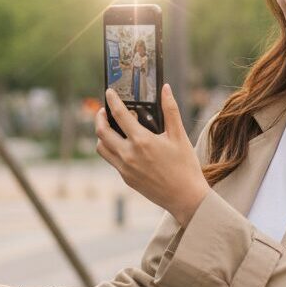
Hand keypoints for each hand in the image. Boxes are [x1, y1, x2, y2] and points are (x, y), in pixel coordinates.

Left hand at [97, 84, 209, 225]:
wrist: (185, 197)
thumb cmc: (185, 166)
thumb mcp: (180, 136)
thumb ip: (170, 110)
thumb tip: (166, 89)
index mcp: (142, 141)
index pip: (119, 115)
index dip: (112, 100)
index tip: (109, 92)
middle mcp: (129, 154)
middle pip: (102, 131)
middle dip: (100, 117)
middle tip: (104, 110)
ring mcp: (125, 168)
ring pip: (102, 148)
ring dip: (102, 135)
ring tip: (111, 128)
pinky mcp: (126, 178)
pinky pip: (112, 160)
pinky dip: (112, 149)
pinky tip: (124, 145)